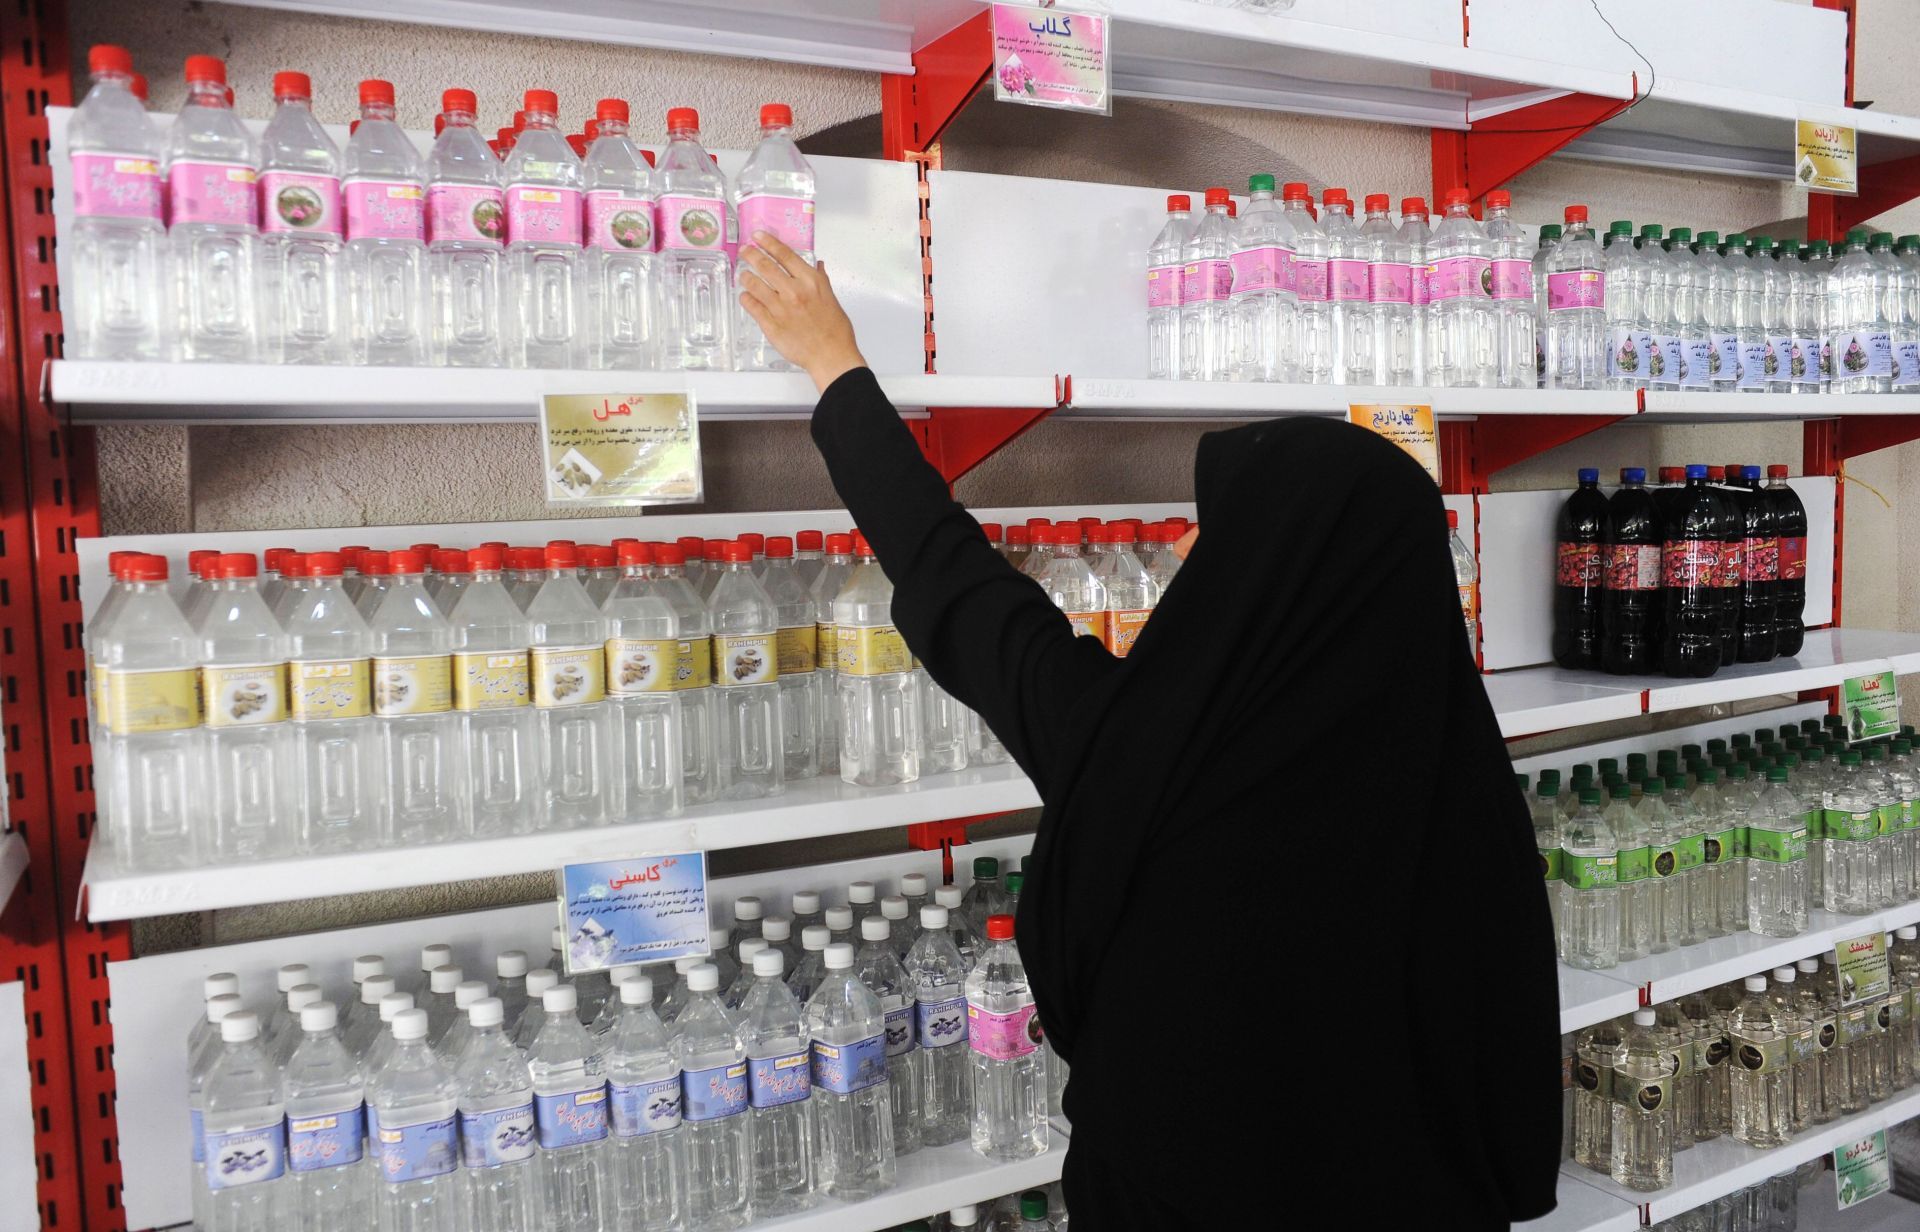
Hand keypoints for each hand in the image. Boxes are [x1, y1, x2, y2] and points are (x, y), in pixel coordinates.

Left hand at [737, 232, 867, 392]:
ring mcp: (780, 308)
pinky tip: (745, 296)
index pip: (784, 254)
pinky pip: (752, 306)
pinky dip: (746, 298)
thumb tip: (817, 265)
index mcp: (810, 282)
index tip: (758, 236)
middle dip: (751, 255)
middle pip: (765, 266)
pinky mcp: (770, 325)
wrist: (831, 356)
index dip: (768, 242)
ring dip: (746, 277)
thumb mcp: (831, 298)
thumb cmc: (835, 330)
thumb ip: (820, 280)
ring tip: (743, 274)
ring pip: (754, 285)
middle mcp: (793, 291)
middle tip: (744, 251)